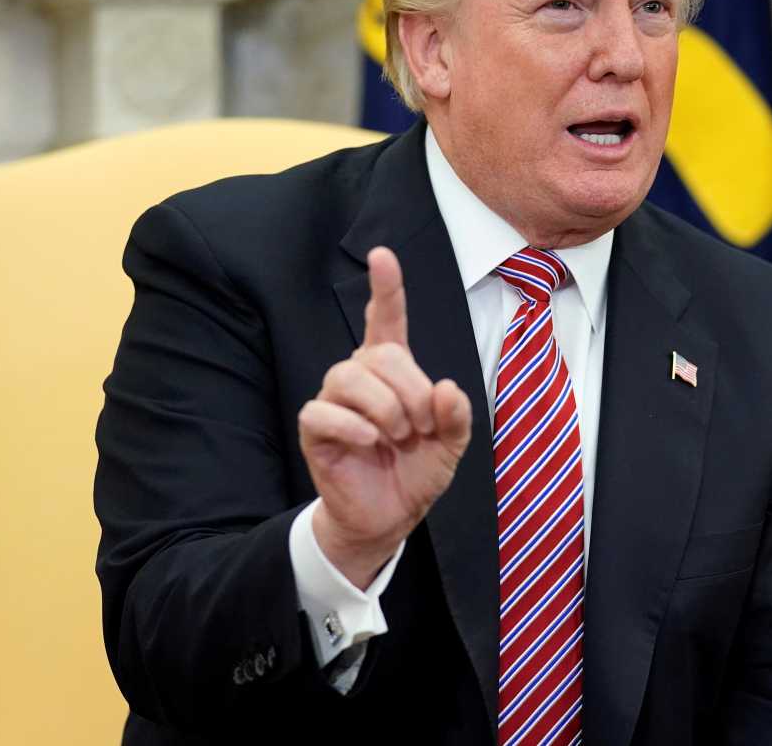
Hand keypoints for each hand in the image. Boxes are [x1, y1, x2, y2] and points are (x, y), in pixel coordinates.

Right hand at [298, 246, 472, 587]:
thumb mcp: (452, 444)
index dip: (386, 287)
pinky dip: (352, 426)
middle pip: (378, 354)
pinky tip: (369, 442)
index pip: (386, 319)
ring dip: (384, 408)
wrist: (391, 517)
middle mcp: (360, 377)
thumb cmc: (417, 470)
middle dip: (410, 390)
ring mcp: (334, 402)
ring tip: (397, 436)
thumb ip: (456, 415)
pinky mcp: (315, 430)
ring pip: (347, 377)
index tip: (382, 255)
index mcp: (394, 371)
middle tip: (421, 426)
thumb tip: (446, 388)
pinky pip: (323, 412)